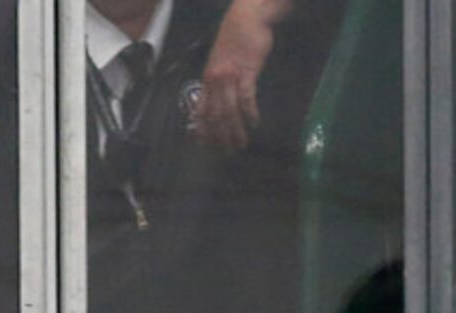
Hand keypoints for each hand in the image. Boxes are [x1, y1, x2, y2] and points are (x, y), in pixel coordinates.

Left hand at [193, 0, 279, 151]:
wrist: (246, 18)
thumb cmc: (235, 40)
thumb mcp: (220, 62)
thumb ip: (217, 82)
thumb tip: (216, 103)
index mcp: (207, 79)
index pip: (200, 111)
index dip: (202, 131)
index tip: (207, 147)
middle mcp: (215, 80)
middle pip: (215, 116)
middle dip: (221, 137)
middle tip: (229, 152)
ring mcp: (230, 76)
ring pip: (229, 111)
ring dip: (236, 131)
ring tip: (243, 143)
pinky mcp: (246, 71)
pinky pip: (246, 97)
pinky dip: (250, 113)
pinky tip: (255, 123)